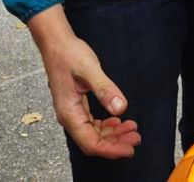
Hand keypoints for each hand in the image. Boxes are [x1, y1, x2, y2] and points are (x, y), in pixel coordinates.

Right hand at [28, 5, 140, 158]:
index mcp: (69, 113)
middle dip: (115, 143)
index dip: (111, 149)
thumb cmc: (69, 54)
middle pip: (94, 141)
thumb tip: (121, 108)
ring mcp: (73, 112)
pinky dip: (107, 125)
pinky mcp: (77, 105)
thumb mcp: (89, 69)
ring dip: (113, 135)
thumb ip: (105, 89)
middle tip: (136, 138)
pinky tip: (118, 121)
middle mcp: (69, 117)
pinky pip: (92, 123)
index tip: (130, 148)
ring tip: (132, 129)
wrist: (56, 43)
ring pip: (94, 133)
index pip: (91, 142)